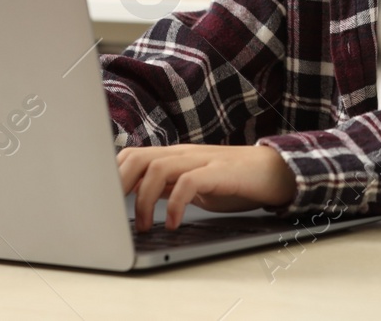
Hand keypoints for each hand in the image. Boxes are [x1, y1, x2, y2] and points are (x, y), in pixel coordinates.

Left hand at [118, 144, 297, 230]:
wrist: (275, 172)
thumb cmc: (234, 180)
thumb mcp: (194, 184)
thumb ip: (169, 185)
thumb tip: (139, 195)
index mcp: (175, 156)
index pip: (132, 155)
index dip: (114, 176)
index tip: (106, 204)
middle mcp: (184, 153)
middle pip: (139, 157)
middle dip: (120, 185)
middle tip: (117, 215)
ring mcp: (201, 159)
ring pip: (159, 168)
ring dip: (146, 200)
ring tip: (147, 226)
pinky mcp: (219, 171)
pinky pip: (188, 182)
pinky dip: (175, 205)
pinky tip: (175, 223)